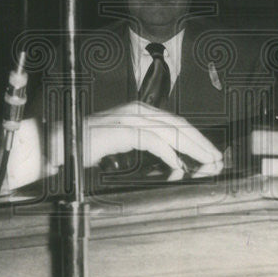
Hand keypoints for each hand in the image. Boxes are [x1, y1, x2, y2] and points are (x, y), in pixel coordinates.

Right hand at [81, 102, 223, 180]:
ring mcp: (130, 117)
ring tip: (206, 163)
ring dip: (192, 149)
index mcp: (140, 110)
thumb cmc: (89, 145)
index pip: (176, 123)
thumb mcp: (124, 143)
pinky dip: (169, 154)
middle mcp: (138, 110)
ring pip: (171, 131)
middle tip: (217, 159)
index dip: (196, 138)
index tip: (210, 153)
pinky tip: (177, 166)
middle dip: (201, 143)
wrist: (60, 143)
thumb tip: (174, 162)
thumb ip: (146, 146)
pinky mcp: (123, 129)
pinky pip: (153, 141)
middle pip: (179, 125)